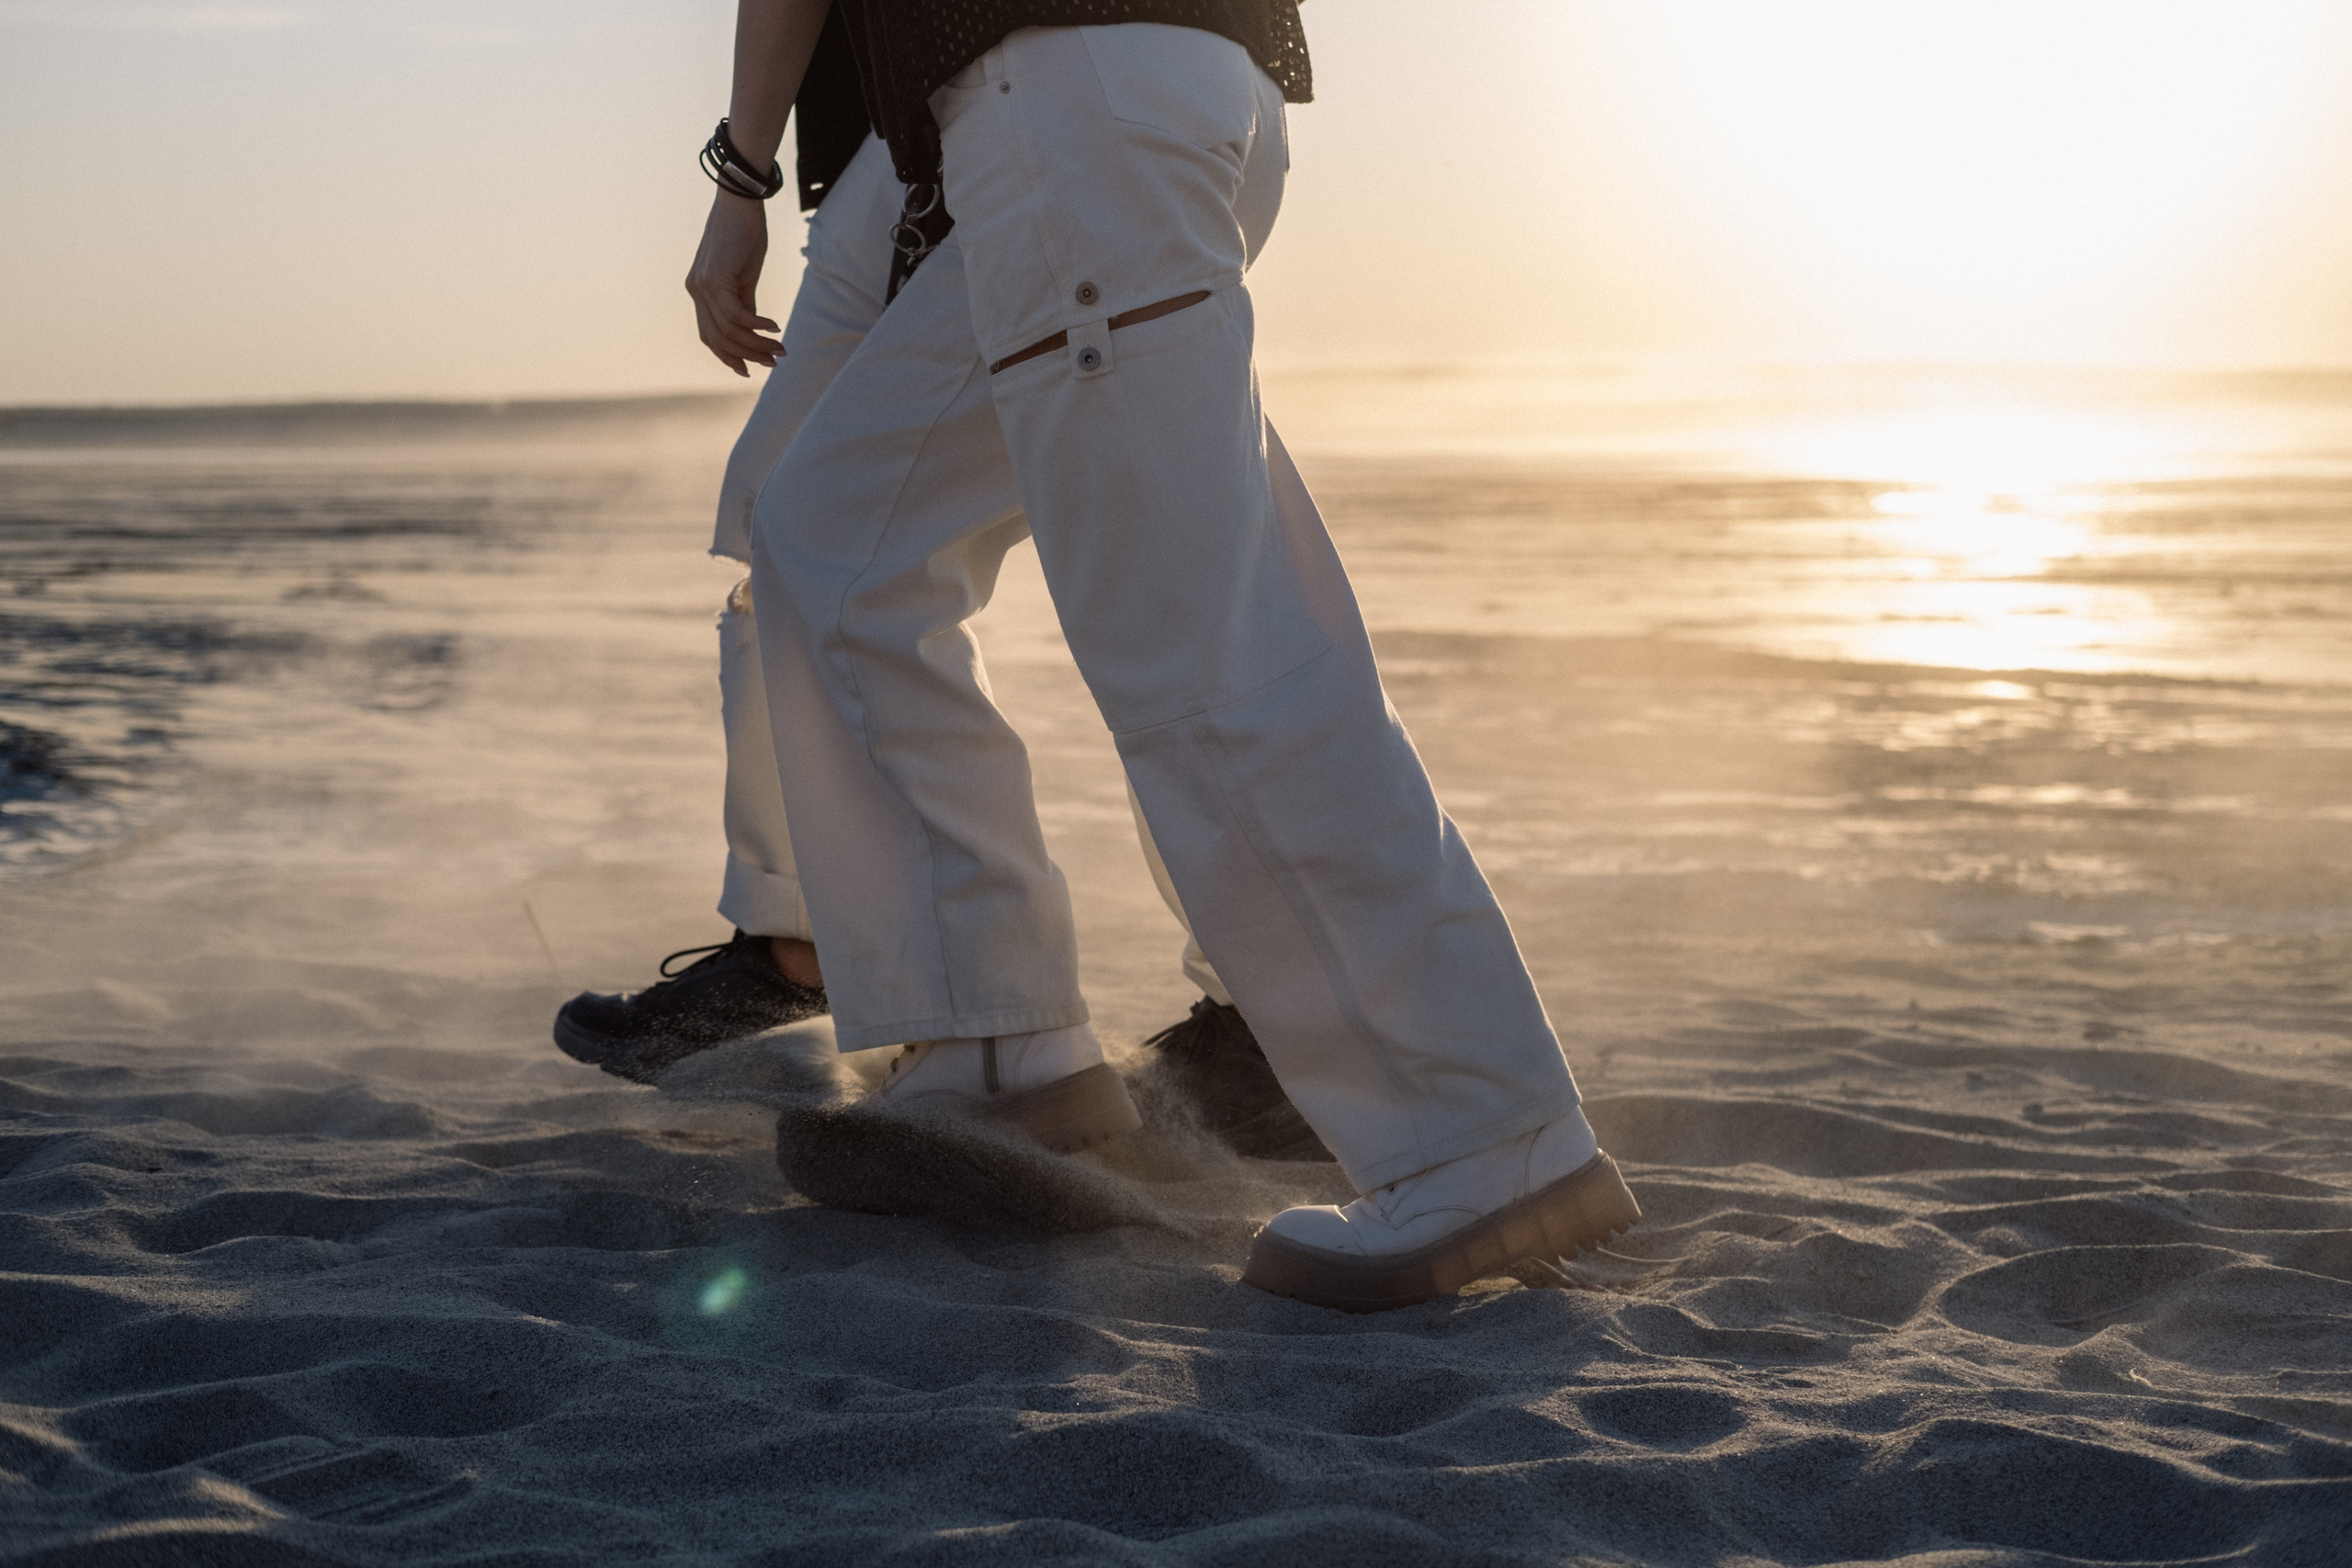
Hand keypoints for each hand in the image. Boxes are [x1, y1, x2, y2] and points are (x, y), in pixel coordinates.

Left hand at [685, 192, 782, 374]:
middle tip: (773, 362)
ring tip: (779, 349)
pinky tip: (774, 328)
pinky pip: (735, 315)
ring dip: (756, 344)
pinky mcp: (714, 278)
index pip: (709, 334)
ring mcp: (701, 285)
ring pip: (728, 330)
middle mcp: (695, 290)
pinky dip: (756, 326)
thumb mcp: (744, 275)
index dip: (728, 355)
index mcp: (699, 291)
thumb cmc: (744, 233)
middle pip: (717, 338)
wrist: (739, 201)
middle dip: (746, 355)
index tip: (750, 368)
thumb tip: (753, 329)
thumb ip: (745, 302)